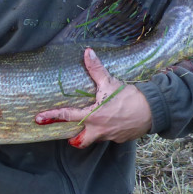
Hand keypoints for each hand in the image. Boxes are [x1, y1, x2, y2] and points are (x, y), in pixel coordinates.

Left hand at [34, 48, 151, 148]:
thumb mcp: (110, 82)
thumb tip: (87, 52)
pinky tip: (113, 121)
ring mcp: (110, 136)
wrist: (153, 110)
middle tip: (71, 133)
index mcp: (92, 116)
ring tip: (94, 123)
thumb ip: (96, 69)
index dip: (51, 117)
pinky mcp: (121, 138)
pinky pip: (110, 137)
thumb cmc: (129, 97)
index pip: (67, 117)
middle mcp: (98, 130)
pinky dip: (108, 130)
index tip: (39, 119)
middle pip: (80, 141)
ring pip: (95, 138)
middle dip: (74, 139)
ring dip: (92, 133)